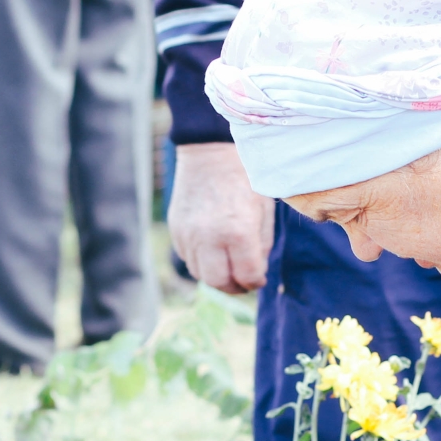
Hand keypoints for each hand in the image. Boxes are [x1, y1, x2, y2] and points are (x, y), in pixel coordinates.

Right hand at [169, 142, 273, 294]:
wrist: (210, 153)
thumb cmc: (244, 179)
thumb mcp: (264, 210)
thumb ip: (262, 246)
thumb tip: (256, 273)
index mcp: (238, 232)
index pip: (247, 277)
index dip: (256, 282)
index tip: (259, 278)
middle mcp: (210, 237)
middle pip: (219, 283)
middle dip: (234, 287)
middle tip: (243, 281)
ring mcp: (189, 235)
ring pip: (201, 274)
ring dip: (217, 275)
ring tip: (228, 265)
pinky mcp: (176, 230)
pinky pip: (188, 258)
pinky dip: (202, 261)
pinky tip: (213, 250)